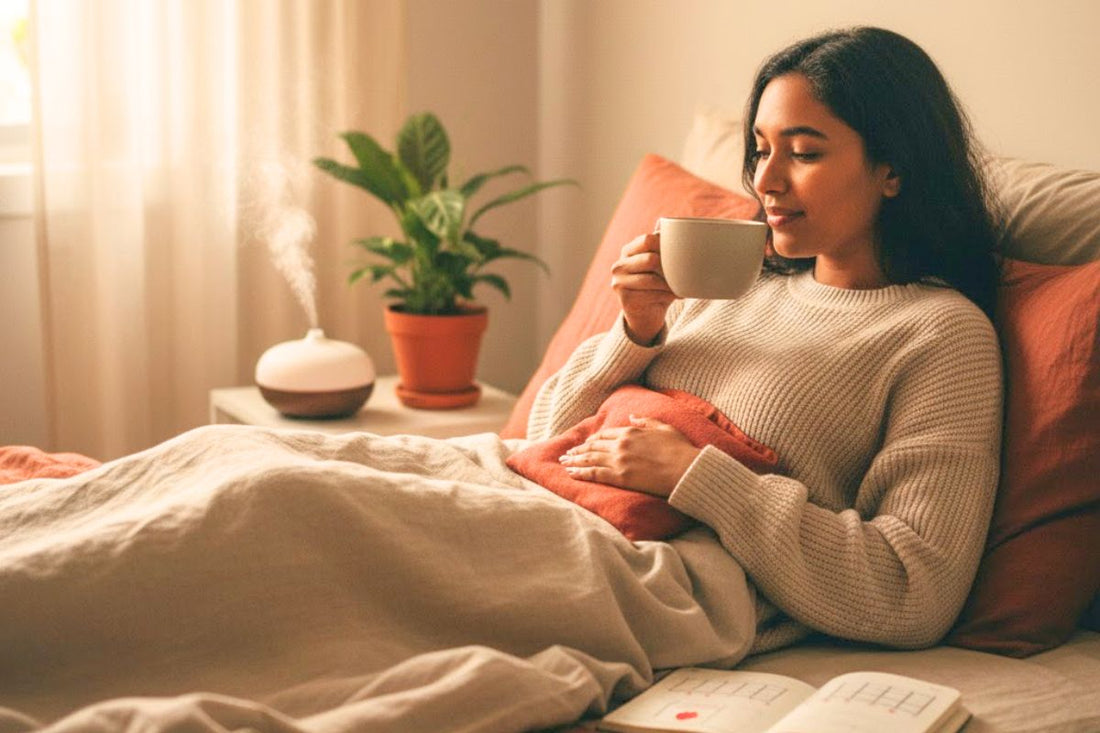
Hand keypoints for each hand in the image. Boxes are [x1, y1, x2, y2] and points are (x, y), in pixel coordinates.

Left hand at [558, 416, 700, 497]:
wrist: (686, 469)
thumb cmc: (680, 449)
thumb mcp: (664, 428)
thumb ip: (646, 421)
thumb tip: (632, 417)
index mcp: (631, 432)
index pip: (606, 435)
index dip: (594, 439)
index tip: (586, 443)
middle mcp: (621, 444)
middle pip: (593, 446)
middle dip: (578, 450)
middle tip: (567, 454)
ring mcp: (619, 461)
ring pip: (590, 459)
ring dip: (574, 460)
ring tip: (564, 463)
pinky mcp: (619, 477)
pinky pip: (594, 473)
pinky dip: (580, 473)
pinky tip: (571, 473)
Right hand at [611, 232, 676, 344]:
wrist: (645, 313)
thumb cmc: (655, 284)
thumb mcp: (657, 264)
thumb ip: (661, 247)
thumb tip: (672, 224)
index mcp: (628, 251)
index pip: (646, 240)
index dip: (664, 245)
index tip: (678, 252)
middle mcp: (619, 265)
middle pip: (650, 259)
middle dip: (669, 267)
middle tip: (681, 272)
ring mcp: (619, 283)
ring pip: (652, 279)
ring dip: (671, 284)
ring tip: (683, 286)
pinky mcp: (625, 299)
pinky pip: (653, 295)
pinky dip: (669, 296)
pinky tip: (678, 295)